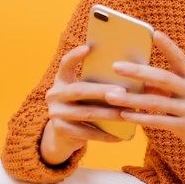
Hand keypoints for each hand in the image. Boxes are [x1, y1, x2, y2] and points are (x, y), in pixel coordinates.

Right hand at [40, 43, 125, 165]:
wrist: (62, 135)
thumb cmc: (82, 107)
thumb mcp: (84, 93)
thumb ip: (96, 83)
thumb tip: (130, 72)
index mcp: (62, 80)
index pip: (65, 64)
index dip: (75, 56)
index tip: (88, 47)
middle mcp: (54, 94)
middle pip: (80, 90)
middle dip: (102, 91)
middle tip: (123, 91)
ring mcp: (56, 113)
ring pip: (86, 113)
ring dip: (109, 114)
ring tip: (127, 114)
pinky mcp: (60, 130)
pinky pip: (86, 133)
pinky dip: (104, 135)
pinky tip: (120, 136)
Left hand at [103, 30, 184, 170]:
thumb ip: (165, 84)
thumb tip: (136, 74)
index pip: (179, 58)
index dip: (168, 46)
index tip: (155, 33)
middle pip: (163, 78)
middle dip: (138, 72)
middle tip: (116, 66)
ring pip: (156, 102)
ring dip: (131, 99)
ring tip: (111, 95)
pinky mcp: (184, 127)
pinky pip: (158, 121)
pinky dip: (140, 118)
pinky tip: (124, 115)